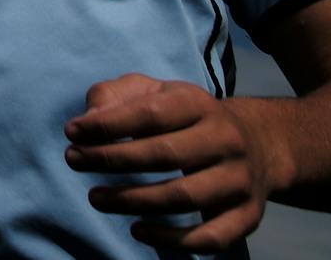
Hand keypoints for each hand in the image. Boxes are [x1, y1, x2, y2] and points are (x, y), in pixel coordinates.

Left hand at [65, 73, 282, 251]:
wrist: (259, 143)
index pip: (150, 113)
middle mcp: (226, 140)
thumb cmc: (185, 117)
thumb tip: (88, 121)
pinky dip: (171, 240)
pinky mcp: (247, 216)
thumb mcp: (152, 91)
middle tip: (74, 161)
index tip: (72, 133)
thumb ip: (115, 96)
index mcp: (199, 103)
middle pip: (165, 155)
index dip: (107, 125)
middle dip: (111, 160)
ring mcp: (239, 180)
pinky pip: (211, 237)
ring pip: (184, 197)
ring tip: (95, 197)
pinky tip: (137, 230)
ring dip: (132, 201)